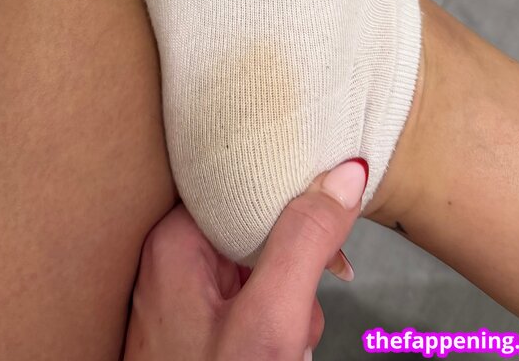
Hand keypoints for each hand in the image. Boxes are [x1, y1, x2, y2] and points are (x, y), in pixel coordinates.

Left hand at [123, 160, 365, 360]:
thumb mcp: (271, 317)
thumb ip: (305, 240)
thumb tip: (344, 174)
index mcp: (176, 240)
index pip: (240, 177)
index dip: (289, 188)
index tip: (330, 194)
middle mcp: (174, 260)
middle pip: (255, 223)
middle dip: (295, 262)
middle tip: (303, 301)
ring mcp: (186, 296)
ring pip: (260, 265)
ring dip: (290, 300)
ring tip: (289, 339)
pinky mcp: (201, 327)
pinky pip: (251, 300)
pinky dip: (277, 323)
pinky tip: (280, 350)